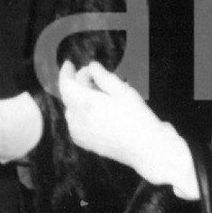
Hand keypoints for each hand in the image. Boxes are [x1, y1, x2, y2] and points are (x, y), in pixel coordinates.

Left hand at [57, 60, 197, 196]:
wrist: (145, 148)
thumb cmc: (136, 117)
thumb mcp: (122, 90)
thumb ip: (103, 76)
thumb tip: (92, 67)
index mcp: (84, 103)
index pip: (66, 83)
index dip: (66, 72)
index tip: (69, 64)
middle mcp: (77, 118)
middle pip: (69, 95)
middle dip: (77, 84)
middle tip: (93, 77)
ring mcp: (79, 133)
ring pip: (72, 109)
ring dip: (79, 99)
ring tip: (99, 95)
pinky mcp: (84, 143)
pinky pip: (76, 124)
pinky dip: (81, 114)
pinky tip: (98, 113)